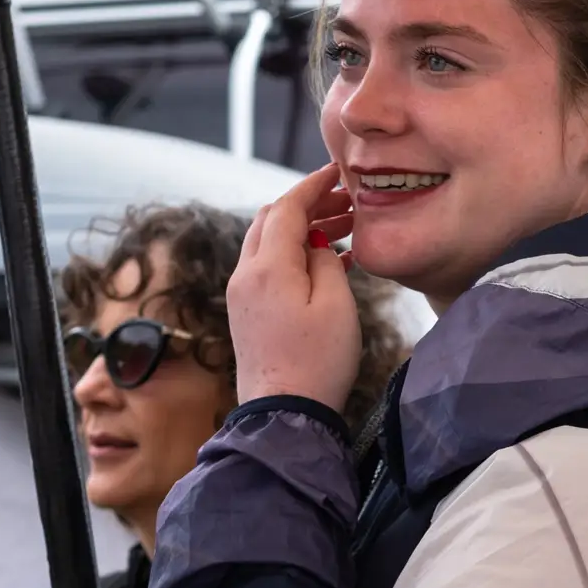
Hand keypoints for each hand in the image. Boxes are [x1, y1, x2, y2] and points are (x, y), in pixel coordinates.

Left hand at [228, 162, 361, 416]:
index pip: (286, 207)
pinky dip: (293, 254)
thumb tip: (316, 243)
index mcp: (267, 267)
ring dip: (301, 229)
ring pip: (268, 243)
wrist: (284, 415)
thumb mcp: (336, 304)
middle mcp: (245, 275)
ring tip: (343, 231)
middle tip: (346, 204)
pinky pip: (267, 269)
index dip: (312, 185)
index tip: (337, 172)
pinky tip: (327, 261)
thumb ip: (326, 260)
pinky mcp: (246, 314)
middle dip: (307, 205)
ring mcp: (241, 295)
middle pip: (271, 220)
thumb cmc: (317, 362)